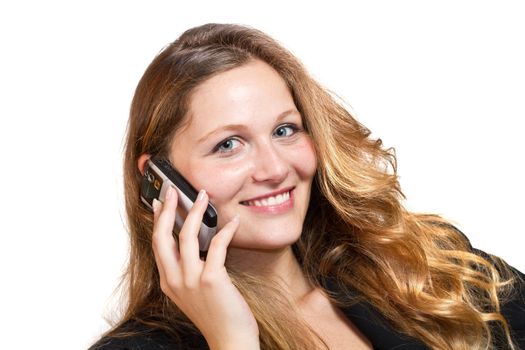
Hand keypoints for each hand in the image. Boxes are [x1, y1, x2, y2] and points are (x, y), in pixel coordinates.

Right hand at [151, 186, 259, 349]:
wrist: (230, 340)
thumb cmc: (217, 315)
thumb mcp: (194, 292)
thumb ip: (189, 270)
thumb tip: (194, 243)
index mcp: (168, 282)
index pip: (157, 244)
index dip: (158, 221)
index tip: (161, 203)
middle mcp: (175, 280)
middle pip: (162, 237)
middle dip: (167, 209)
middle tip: (173, 190)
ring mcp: (191, 280)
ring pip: (186, 236)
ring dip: (194, 212)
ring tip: (203, 196)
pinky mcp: (212, 280)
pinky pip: (217, 246)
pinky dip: (226, 230)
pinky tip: (233, 222)